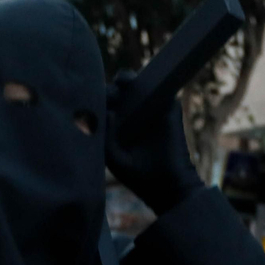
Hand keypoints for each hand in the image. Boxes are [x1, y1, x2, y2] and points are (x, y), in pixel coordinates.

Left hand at [105, 72, 201, 214]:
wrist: (167, 185)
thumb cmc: (137, 175)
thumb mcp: (113, 157)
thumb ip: (106, 136)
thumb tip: (108, 112)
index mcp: (116, 126)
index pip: (103, 106)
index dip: (97, 99)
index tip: (94, 103)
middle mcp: (132, 115)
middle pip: (117, 92)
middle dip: (111, 88)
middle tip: (113, 95)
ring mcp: (151, 110)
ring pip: (137, 85)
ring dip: (128, 78)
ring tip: (125, 82)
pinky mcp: (169, 109)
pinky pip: (162, 88)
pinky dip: (153, 82)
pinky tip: (142, 85)